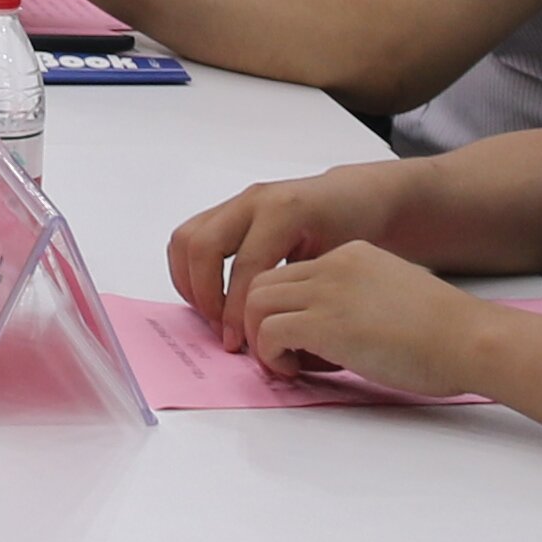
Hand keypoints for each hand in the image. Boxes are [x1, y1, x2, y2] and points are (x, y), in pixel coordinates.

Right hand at [159, 165, 411, 351]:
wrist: (355, 197)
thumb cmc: (355, 229)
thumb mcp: (338, 262)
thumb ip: (302, 293)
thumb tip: (271, 338)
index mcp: (285, 211)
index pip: (244, 267)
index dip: (236, 311)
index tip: (239, 344)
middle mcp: (254, 201)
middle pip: (203, 247)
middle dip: (205, 296)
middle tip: (221, 330)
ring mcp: (237, 202)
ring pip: (186, 239)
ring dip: (189, 282)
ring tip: (211, 315)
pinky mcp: (227, 209)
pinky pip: (190, 237)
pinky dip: (189, 270)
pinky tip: (209, 297)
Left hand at [228, 237, 490, 395]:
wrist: (469, 340)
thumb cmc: (446, 335)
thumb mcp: (393, 298)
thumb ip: (358, 303)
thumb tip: (331, 337)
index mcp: (352, 256)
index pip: (292, 273)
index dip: (287, 309)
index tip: (301, 340)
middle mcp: (334, 266)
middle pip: (263, 282)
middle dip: (258, 320)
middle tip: (279, 352)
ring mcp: (327, 292)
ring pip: (254, 302)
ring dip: (259, 338)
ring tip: (286, 363)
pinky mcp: (324, 323)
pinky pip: (268, 333)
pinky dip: (270, 355)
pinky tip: (295, 370)